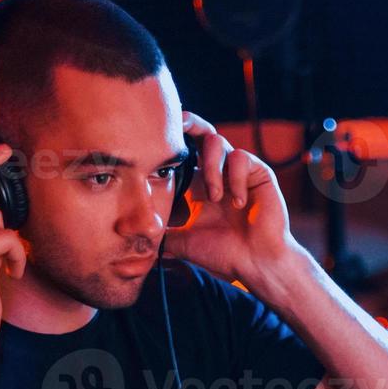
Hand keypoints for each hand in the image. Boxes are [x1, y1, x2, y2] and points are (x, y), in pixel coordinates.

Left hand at [161, 111, 304, 290]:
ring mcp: (239, 172)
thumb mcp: (182, 241)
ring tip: (215, 197)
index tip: (152, 137)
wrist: (256, 264)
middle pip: (202, 132)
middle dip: (189, 124)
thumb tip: (128, 233)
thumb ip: (159, 231)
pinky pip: (242, 158)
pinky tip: (238, 202)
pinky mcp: (259, 173)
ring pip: (218, 142)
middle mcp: (218, 173)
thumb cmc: (224, 253)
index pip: (183, 152)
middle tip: (177, 125)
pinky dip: (236, 178)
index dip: (171, 141)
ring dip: (211, 168)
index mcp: (199, 185)